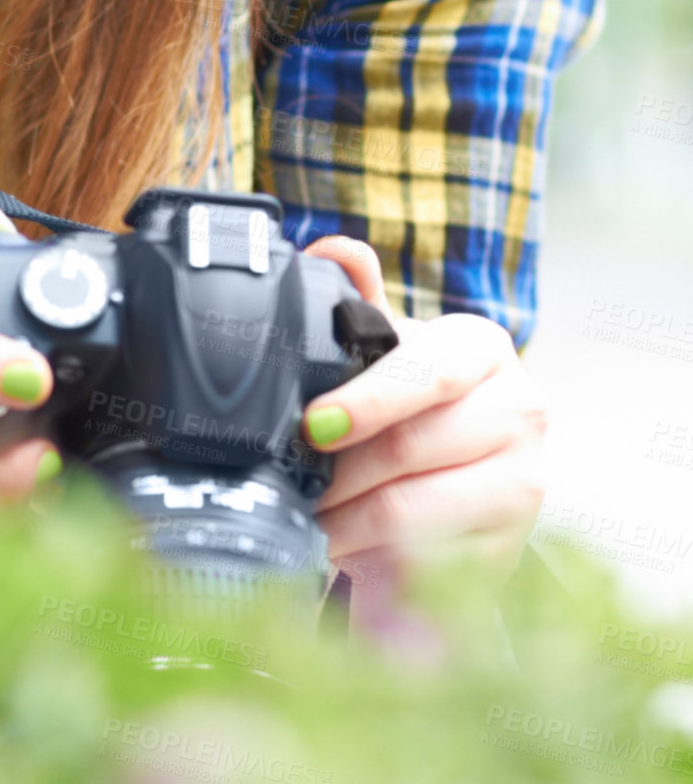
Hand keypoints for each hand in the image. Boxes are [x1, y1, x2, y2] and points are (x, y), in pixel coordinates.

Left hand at [301, 237, 547, 588]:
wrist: (467, 477)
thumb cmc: (416, 403)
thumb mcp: (390, 349)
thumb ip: (359, 299)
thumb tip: (332, 251)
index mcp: (483, 347)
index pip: (428, 371)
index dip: (367, 400)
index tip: (314, 425)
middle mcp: (521, 409)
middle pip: (410, 446)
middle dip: (338, 471)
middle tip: (291, 482)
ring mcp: (524, 482)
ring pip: (412, 510)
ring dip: (346, 521)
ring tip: (308, 520)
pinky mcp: (512, 547)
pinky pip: (427, 563)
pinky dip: (375, 563)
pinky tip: (346, 555)